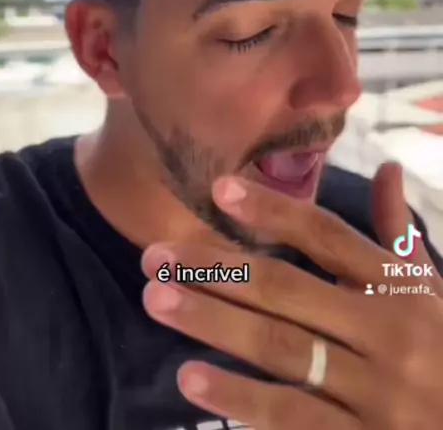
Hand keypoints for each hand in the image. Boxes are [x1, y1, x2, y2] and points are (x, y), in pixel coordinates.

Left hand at [141, 163, 442, 428]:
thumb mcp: (432, 291)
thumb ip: (400, 234)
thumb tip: (389, 167)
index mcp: (396, 287)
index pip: (326, 236)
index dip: (273, 211)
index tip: (220, 190)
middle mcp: (384, 330)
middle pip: (288, 289)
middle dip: (218, 270)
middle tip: (156, 255)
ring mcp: (373, 389)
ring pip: (280, 347)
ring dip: (214, 322)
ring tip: (158, 299)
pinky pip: (292, 416)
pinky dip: (238, 397)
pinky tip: (191, 378)